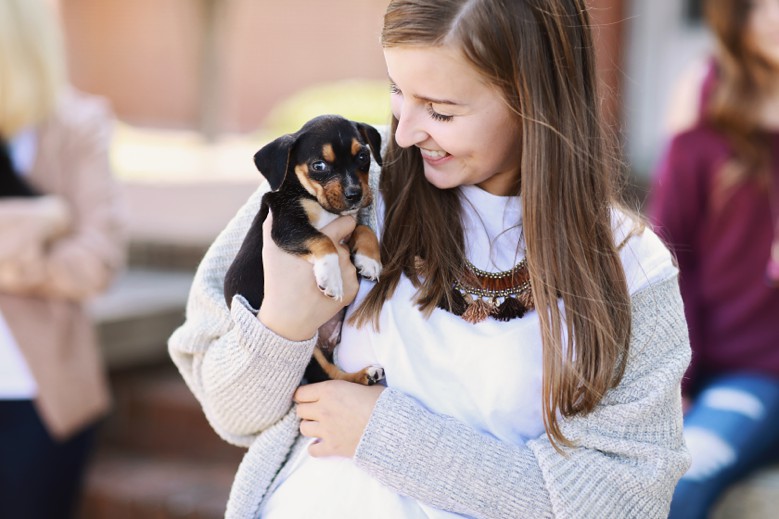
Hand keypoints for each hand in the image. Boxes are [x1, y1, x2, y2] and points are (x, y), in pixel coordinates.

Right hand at [257, 212, 359, 340]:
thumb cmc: (278, 281)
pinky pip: (352, 275)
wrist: (288, 319)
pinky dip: (342, 278)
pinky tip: (326, 285)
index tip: (335, 227)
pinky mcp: (352, 291)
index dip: (342, 224)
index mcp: (322, 244)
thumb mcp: (271, 251)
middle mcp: (339, 258)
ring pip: (349, 258)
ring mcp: (348, 276)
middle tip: (319, 257)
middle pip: (346, 242)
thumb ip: (273, 223)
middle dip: (336, 245)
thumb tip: (275, 203)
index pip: (347, 223)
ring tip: (319, 274)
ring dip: (339, 262)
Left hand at [294, 380, 384, 457]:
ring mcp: (326, 429)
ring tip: (320, 426)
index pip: (300, 393)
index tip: (309, 397)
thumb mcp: (367, 386)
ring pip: (303, 428)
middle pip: (300, 410)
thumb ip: (353, 386)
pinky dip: (315, 447)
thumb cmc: (383, 404)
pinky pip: (312, 450)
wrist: (391, 428)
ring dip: (310, 427)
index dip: (304, 395)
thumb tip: (353, 386)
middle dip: (307, 410)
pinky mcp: (332, 447)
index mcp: (329, 390)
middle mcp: (323, 409)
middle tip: (317, 411)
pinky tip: (322, 443)